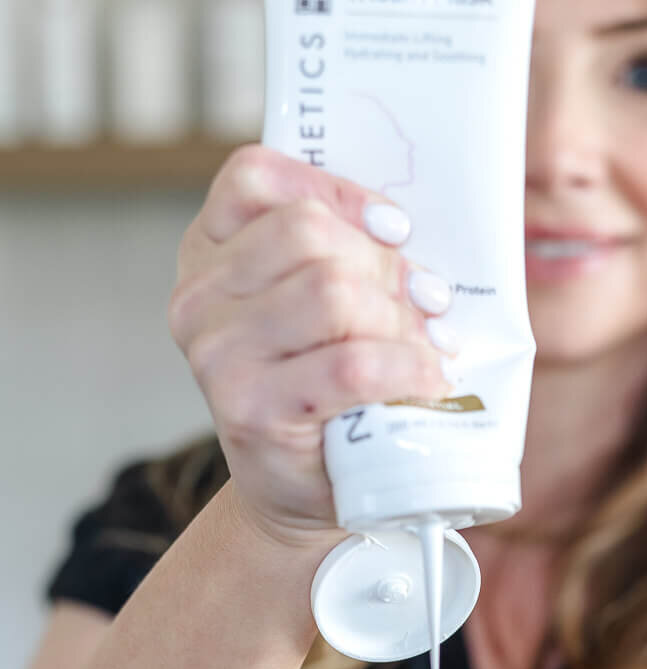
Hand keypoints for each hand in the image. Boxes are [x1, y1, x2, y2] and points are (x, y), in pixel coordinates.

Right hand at [167, 144, 456, 549]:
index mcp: (207, 252)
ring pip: (333, 292)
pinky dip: (406, 368)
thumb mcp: (315, 308)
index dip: (336, 191)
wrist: (304, 490)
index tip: (393, 229)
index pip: (255, 178)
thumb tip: (409, 230)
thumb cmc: (323, 389)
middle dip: (385, 266)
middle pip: (310, 233)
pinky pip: (350, 365)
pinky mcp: (250, 409)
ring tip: (426, 346)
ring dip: (399, 319)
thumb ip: (338, 254)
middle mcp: (198, 298)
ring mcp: (216, 355)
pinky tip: (428, 378)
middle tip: (426, 303)